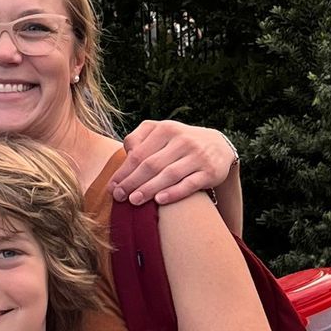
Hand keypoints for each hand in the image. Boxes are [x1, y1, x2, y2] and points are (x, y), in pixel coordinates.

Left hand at [111, 119, 234, 207]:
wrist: (218, 146)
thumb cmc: (179, 142)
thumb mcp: (161, 132)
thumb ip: (140, 138)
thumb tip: (126, 153)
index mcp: (166, 129)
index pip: (139, 153)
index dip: (123, 171)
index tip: (112, 186)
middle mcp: (182, 140)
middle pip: (151, 164)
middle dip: (132, 182)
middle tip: (119, 196)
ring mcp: (197, 156)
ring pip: (169, 174)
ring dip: (149, 189)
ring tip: (134, 201)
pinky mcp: (210, 172)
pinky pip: (189, 184)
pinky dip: (174, 192)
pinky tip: (159, 201)